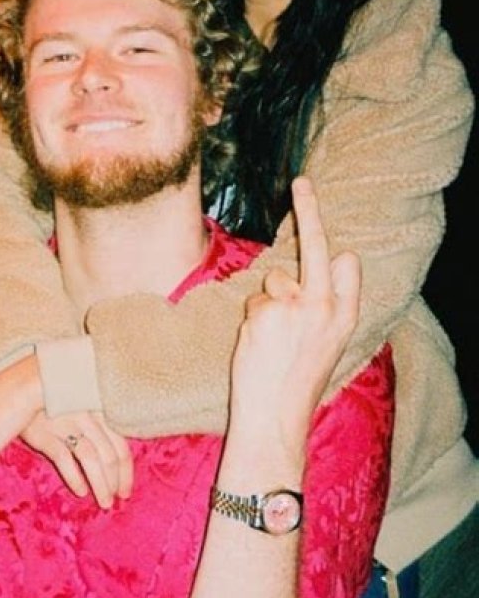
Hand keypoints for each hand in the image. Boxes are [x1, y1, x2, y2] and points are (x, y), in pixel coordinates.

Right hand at [22, 410, 133, 509]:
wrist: (23, 388)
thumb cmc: (59, 399)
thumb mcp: (84, 403)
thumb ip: (101, 423)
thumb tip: (119, 458)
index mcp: (99, 408)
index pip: (121, 444)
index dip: (126, 471)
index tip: (126, 490)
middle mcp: (87, 415)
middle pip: (109, 454)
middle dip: (116, 481)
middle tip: (117, 499)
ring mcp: (66, 423)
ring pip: (91, 459)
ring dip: (100, 485)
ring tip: (104, 502)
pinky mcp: (45, 433)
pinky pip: (64, 459)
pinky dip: (75, 478)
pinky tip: (81, 491)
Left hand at [229, 177, 360, 457]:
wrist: (274, 417)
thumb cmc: (297, 382)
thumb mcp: (328, 344)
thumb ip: (330, 303)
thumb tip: (336, 258)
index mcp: (345, 316)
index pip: (344, 264)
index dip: (332, 244)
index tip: (327, 216)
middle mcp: (324, 306)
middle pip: (315, 246)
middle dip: (309, 209)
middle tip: (301, 181)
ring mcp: (294, 307)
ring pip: (273, 282)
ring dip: (267, 303)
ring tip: (271, 342)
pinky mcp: (264, 311)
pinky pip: (253, 300)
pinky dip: (251, 319)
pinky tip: (256, 346)